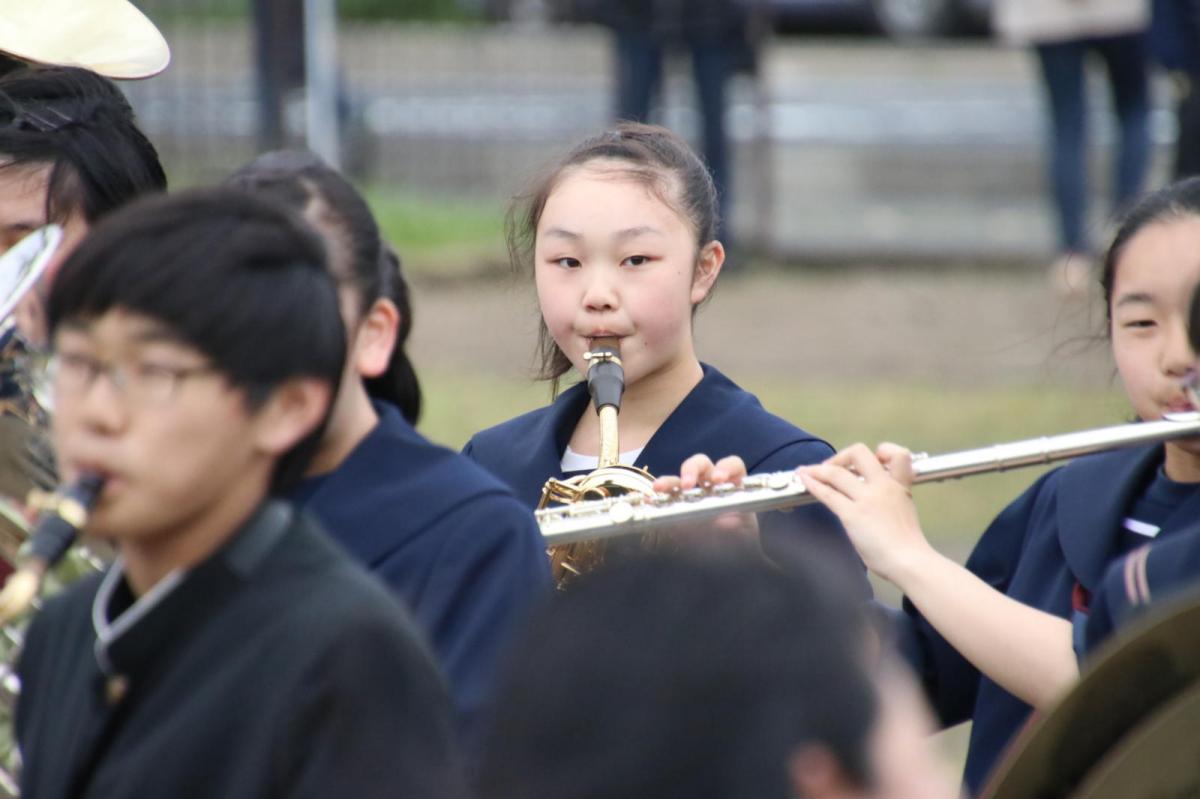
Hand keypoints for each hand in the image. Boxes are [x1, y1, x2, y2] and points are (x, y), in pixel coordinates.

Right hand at [653, 453, 756, 546]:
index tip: (719, 479)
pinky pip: (666, 498)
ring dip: (669, 481)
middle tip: (687, 483)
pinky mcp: (677, 509)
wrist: (728, 568)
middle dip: (693, 469)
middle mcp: (712, 487)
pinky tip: (649, 501)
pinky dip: (656, 497)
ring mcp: (693, 497)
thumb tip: (727, 523)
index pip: (732, 466)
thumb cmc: (740, 548)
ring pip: (679, 480)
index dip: (726, 467)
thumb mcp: (744, 539)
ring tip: (659, 488)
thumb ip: (737, 529)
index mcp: (734, 488)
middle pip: (701, 465)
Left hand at [796, 443, 929, 583]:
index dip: (883, 451)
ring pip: (836, 472)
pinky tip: (804, 481)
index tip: (873, 460)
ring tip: (805, 471)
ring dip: (817, 470)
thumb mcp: (906, 510)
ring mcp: (866, 499)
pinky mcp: (852, 514)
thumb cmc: (908, 544)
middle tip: (833, 466)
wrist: (910, 560)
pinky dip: (813, 484)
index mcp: (899, 485)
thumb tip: (875, 499)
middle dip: (842, 456)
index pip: (898, 453)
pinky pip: (828, 494)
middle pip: (859, 453)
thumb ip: (891, 498)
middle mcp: (882, 486)